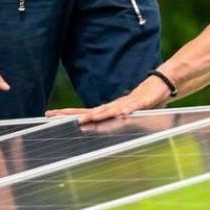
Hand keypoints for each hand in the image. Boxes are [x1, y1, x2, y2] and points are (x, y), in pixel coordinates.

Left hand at [49, 74, 171, 125]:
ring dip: (98, 115)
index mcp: (107, 110)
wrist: (159, 86)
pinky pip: (133, 107)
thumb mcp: (123, 113)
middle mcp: (113, 106)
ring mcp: (126, 104)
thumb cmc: (139, 101)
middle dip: (71, 114)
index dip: (66, 114)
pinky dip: (127, 110)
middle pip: (90, 111)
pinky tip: (123, 114)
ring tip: (85, 119)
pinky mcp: (140, 104)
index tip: (49, 114)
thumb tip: (95, 124)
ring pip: (109, 110)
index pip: (83, 112)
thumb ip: (110, 119)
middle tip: (53, 115)